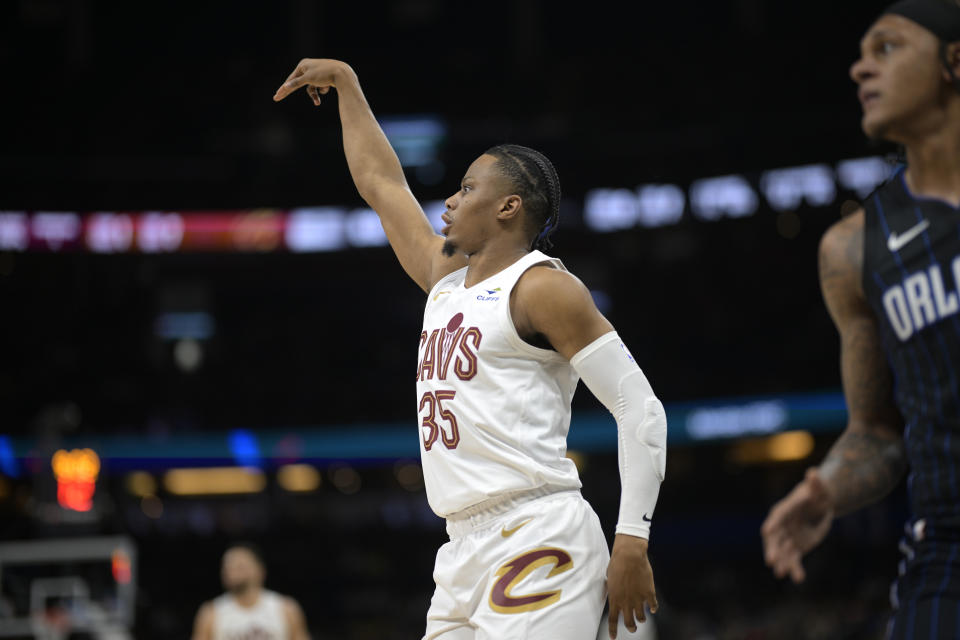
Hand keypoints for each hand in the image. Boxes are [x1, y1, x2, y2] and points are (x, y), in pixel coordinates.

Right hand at [273, 58, 353, 104]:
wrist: (343, 74)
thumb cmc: (324, 74)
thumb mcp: (308, 79)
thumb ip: (296, 83)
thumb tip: (285, 87)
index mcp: (303, 65)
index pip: (290, 79)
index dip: (284, 88)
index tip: (276, 96)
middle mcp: (309, 67)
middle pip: (298, 83)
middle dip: (293, 91)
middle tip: (279, 98)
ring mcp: (317, 73)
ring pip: (311, 88)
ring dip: (314, 95)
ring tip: (317, 102)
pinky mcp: (324, 78)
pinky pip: (319, 88)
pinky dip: (322, 90)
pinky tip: (328, 86)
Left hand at [607, 534, 656, 638]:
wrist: (630, 555)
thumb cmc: (617, 563)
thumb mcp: (609, 578)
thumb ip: (612, 590)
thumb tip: (614, 594)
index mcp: (614, 598)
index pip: (612, 620)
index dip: (613, 630)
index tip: (613, 637)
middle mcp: (626, 602)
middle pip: (629, 622)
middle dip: (631, 628)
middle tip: (633, 628)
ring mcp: (638, 599)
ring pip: (642, 618)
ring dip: (642, 619)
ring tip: (642, 617)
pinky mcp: (649, 593)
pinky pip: (653, 606)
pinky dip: (653, 608)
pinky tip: (653, 608)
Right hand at [761, 467, 834, 582]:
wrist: (820, 505)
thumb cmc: (818, 492)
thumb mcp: (819, 487)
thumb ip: (816, 482)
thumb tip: (814, 473)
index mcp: (784, 509)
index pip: (777, 517)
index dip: (772, 523)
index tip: (766, 531)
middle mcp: (782, 525)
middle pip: (774, 538)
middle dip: (772, 549)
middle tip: (771, 561)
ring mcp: (788, 537)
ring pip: (783, 551)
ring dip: (782, 562)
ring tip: (781, 574)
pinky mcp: (796, 547)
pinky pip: (794, 559)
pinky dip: (795, 569)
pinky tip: (798, 578)